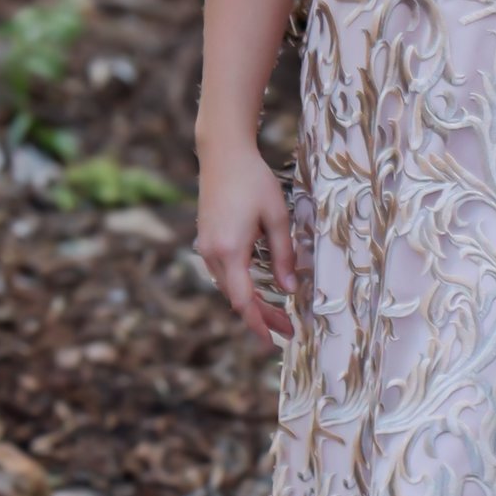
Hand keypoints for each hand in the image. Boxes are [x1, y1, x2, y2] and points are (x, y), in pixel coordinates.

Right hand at [197, 137, 296, 347]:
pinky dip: (241, 288)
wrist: (223, 154)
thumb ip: (284, 255)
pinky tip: (258, 291)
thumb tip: (290, 288)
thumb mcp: (278, 217)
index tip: (274, 341)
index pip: (244, 301)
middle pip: (237, 299)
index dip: (260, 323)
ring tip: (277, 314)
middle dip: (261, 317)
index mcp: (230, 251)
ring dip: (251, 303)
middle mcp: (212, 254)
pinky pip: (224, 274)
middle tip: (288, 329)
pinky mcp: (206, 240)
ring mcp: (205, 247)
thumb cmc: (253, 181)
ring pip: (229, 288)